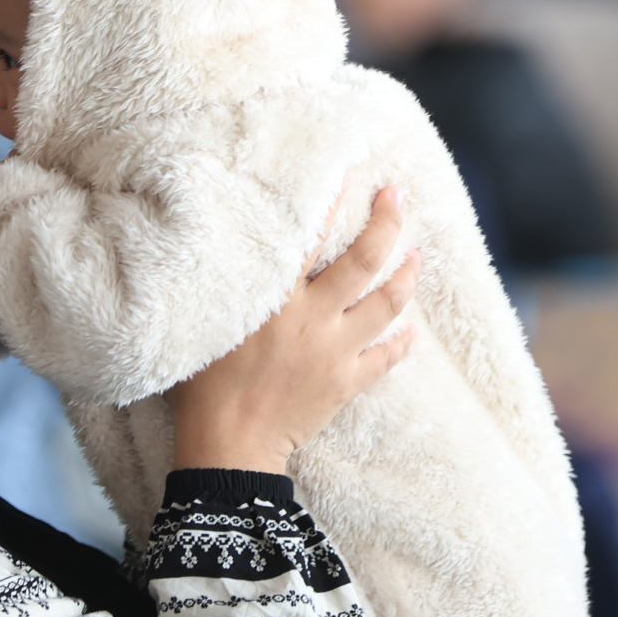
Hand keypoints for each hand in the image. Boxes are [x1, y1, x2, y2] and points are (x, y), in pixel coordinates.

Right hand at [167, 186, 421, 474]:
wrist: (227, 446)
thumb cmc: (200, 387)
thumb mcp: (207, 324)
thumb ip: (228, 286)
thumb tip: (227, 249)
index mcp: (277, 298)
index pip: (312, 235)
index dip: (333, 199)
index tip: (350, 170)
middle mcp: (312, 317)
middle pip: (364, 260)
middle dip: (387, 223)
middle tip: (398, 196)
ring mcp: (335, 351)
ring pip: (386, 304)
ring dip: (406, 276)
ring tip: (417, 255)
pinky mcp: (345, 384)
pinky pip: (386, 359)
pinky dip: (402, 344)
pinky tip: (414, 333)